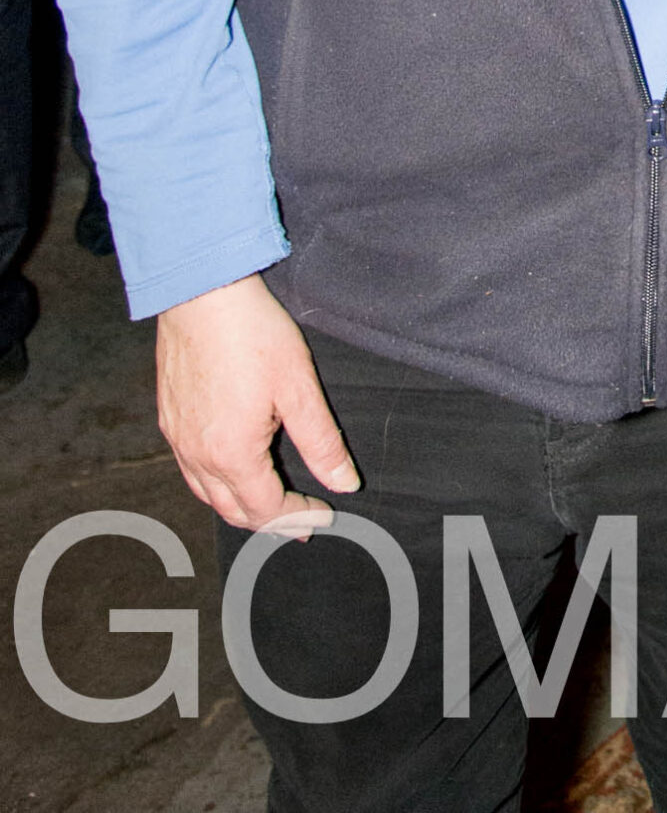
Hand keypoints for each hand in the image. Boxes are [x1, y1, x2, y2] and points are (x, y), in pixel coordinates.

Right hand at [155, 273, 359, 534]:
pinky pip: (190, 469)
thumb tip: (345, 484)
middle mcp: (198, 456)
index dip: (298, 518)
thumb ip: (322, 442)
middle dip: (270, 522)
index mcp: (232, 455)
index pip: (267, 509)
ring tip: (268, 505)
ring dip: (239, 506)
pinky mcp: (168, 418)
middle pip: (233, 510)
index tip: (324, 515)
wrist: (201, 294)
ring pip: (207, 494)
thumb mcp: (299, 388)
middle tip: (300, 524)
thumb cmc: (252, 334)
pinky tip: (231, 470)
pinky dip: (215, 483)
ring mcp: (177, 439)